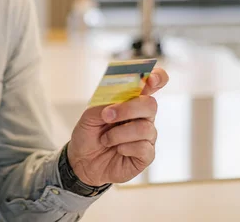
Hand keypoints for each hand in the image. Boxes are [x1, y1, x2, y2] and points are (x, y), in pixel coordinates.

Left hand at [67, 68, 168, 185]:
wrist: (82, 162)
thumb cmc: (88, 135)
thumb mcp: (89, 116)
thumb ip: (104, 104)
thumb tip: (117, 103)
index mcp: (130, 101)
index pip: (153, 83)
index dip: (157, 77)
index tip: (149, 79)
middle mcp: (142, 116)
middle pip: (151, 104)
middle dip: (128, 109)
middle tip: (107, 116)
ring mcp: (147, 136)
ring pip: (144, 128)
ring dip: (119, 133)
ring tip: (105, 139)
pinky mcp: (146, 154)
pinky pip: (143, 147)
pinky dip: (124, 147)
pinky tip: (117, 150)